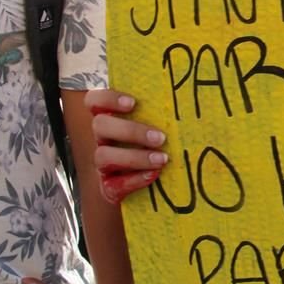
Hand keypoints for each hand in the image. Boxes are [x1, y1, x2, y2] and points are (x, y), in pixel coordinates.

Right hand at [84, 90, 168, 204]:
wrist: (158, 188)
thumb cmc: (164, 145)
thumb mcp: (162, 125)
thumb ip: (164, 113)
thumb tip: (189, 95)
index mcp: (113, 118)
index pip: (95, 101)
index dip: (108, 99)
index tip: (133, 103)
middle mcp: (103, 138)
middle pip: (100, 125)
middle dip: (131, 130)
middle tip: (161, 138)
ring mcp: (103, 164)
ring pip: (103, 156)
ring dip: (135, 157)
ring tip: (162, 159)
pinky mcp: (108, 187)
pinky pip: (113, 185)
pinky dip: (134, 180)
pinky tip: (154, 175)